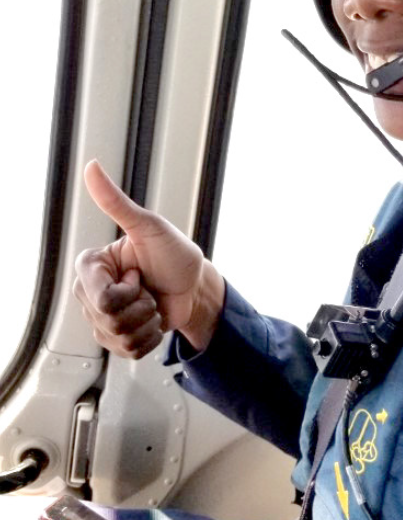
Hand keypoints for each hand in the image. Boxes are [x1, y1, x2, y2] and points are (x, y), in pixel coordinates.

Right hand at [73, 160, 224, 356]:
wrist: (194, 286)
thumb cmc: (174, 253)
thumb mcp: (147, 226)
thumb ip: (116, 201)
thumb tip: (92, 167)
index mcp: (91, 267)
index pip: (101, 297)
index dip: (128, 290)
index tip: (137, 273)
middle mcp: (91, 293)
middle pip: (109, 320)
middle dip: (140, 306)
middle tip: (147, 287)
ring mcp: (102, 318)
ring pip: (119, 338)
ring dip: (147, 322)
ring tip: (151, 303)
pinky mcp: (116, 340)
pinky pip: (128, 352)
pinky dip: (149, 338)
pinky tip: (152, 320)